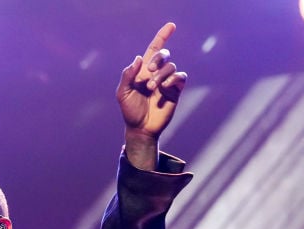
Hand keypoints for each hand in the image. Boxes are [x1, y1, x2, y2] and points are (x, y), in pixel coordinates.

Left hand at [116, 23, 186, 146]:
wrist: (140, 128)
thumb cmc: (130, 111)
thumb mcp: (123, 93)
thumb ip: (128, 75)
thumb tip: (139, 59)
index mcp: (143, 70)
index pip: (154, 49)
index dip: (163, 36)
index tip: (171, 25)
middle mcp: (156, 73)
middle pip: (164, 54)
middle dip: (158, 58)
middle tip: (149, 71)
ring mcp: (167, 81)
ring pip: (171, 66)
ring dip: (161, 75)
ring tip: (152, 88)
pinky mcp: (175, 90)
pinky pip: (180, 76)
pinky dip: (173, 78)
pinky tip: (164, 87)